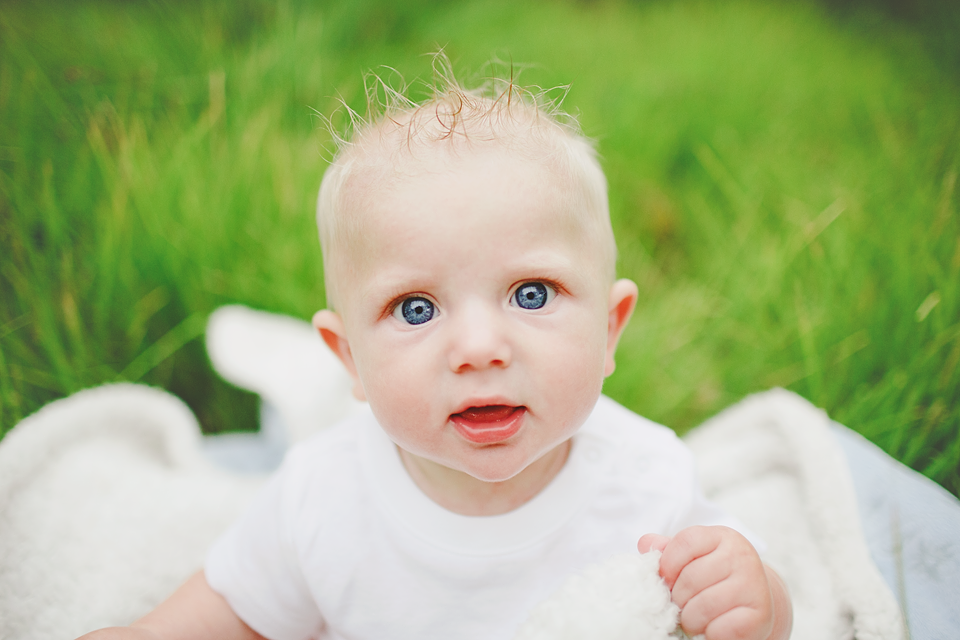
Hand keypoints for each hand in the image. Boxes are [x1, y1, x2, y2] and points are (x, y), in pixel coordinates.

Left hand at [637, 526, 790, 639]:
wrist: (754, 604)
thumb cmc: (715, 578)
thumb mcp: (694, 558)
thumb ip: (668, 549)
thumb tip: (645, 543)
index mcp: (722, 537)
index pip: (684, 542)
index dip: (668, 565)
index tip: (668, 581)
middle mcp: (742, 556)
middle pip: (690, 578)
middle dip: (678, 598)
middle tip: (682, 605)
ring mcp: (754, 585)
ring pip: (703, 607)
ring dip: (691, 620)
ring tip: (694, 619)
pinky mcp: (761, 615)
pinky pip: (720, 629)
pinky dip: (709, 634)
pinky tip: (712, 628)